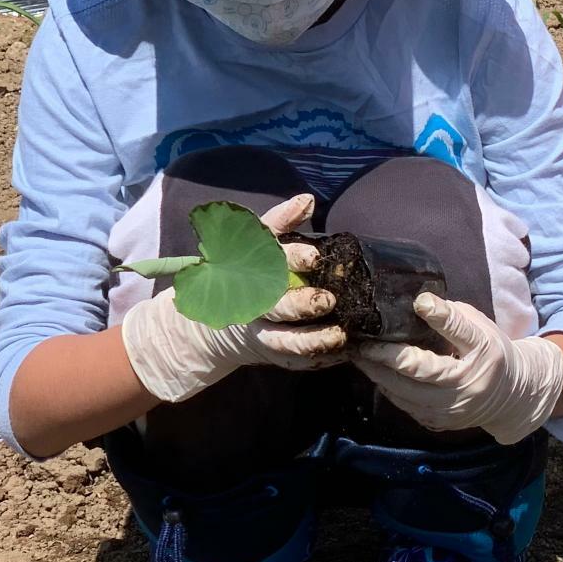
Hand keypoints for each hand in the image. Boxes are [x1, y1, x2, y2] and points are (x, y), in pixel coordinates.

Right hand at [122, 193, 345, 405]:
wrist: (221, 317)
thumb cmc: (250, 269)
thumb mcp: (259, 241)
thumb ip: (282, 221)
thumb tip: (308, 200)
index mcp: (250, 273)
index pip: (270, 264)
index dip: (292, 259)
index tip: (314, 257)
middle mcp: (255, 305)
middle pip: (275, 308)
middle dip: (300, 305)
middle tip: (327, 299)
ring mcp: (263, 333)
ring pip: (284, 342)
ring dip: (311, 340)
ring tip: (339, 335)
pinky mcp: (275, 354)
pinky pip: (296, 361)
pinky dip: (318, 359)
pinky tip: (342, 353)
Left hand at [355, 293, 562, 444]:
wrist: (510, 398)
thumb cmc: (493, 355)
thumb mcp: (481, 329)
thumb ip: (453, 317)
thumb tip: (420, 303)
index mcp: (483, 356)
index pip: (460, 333)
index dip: (440, 317)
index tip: (419, 303)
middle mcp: (466, 386)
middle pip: (419, 371)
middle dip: (385, 356)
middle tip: (361, 342)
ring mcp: (450, 409)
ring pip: (405, 393)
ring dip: (379, 374)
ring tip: (360, 357)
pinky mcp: (438, 423)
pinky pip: (405, 405)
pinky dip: (388, 389)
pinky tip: (377, 374)